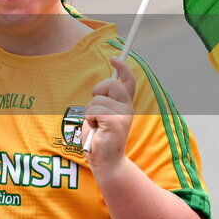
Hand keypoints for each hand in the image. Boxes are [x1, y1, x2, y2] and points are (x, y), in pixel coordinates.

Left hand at [83, 57, 135, 175]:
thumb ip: (106, 100)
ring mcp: (123, 114)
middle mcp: (128, 107)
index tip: (114, 58)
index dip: (123, 67)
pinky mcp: (115, 122)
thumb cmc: (100, 137)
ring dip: (90, 111)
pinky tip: (96, 129)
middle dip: (97, 92)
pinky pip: (94, 109)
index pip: (128, 81)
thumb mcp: (103, 114)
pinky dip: (90, 119)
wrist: (105, 160)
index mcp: (125, 104)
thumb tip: (107, 82)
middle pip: (110, 83)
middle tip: (96, 109)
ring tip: (96, 124)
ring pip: (97, 99)